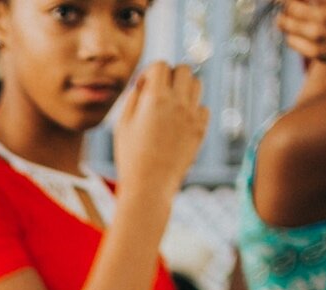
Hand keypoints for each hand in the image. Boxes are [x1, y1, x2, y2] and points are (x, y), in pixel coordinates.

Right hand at [112, 64, 208, 200]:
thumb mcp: (122, 125)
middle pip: (183, 69)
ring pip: (197, 84)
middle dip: (170, 75)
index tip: (143, 86)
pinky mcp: (201, 129)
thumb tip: (144, 84)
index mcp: (156, 98)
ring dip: (184, 88)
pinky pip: (203, 107)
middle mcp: (178, 103)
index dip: (150, 72)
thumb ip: (133, 99)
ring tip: (171, 105)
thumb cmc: (131, 156)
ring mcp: (193, 116)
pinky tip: (179, 123)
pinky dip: (193, 109)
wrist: (150, 186)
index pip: (161, 65)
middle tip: (159, 92)